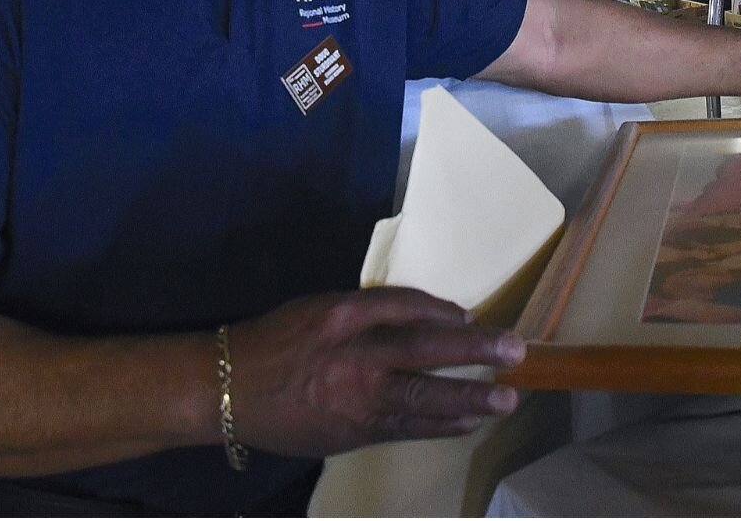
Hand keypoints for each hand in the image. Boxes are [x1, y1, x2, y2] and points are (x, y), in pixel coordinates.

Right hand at [227, 287, 524, 457]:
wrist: (226, 390)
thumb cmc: (277, 341)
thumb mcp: (319, 309)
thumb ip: (371, 312)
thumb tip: (430, 319)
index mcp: (342, 316)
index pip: (404, 307)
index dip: (443, 313)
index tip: (471, 319)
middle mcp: (352, 356)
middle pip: (422, 351)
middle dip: (473, 353)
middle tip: (515, 352)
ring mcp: (354, 399)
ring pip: (421, 398)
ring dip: (468, 400)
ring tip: (506, 399)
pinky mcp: (353, 433)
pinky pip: (406, 427)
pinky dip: (440, 425)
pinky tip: (469, 422)